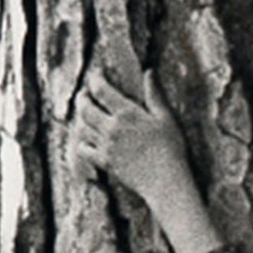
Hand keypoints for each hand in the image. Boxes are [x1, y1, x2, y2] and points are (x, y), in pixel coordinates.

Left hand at [73, 74, 193, 212]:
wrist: (165, 180)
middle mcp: (111, 128)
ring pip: (82, 127)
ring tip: (84, 113)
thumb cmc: (171, 148)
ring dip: (81, 118)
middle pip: (85, 108)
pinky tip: (85, 139)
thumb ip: (154, 95)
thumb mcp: (166, 118)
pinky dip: (82, 142)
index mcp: (127, 113)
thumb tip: (148, 72)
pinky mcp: (104, 162)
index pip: (101, 90)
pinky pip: (84, 149)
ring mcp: (105, 146)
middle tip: (84, 94)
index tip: (94, 75)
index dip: (94, 80)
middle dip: (82, 98)